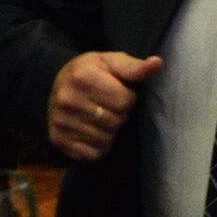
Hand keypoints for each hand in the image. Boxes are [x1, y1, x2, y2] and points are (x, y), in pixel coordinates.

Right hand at [47, 51, 162, 161]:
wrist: (58, 84)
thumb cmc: (92, 72)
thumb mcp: (112, 62)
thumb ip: (135, 67)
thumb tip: (157, 63)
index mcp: (83, 77)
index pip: (124, 101)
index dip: (128, 98)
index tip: (118, 92)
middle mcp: (67, 99)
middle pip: (115, 121)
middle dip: (119, 115)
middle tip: (109, 106)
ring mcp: (60, 121)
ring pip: (105, 139)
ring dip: (110, 131)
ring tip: (100, 117)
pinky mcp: (58, 139)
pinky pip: (93, 154)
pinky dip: (99, 146)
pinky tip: (93, 131)